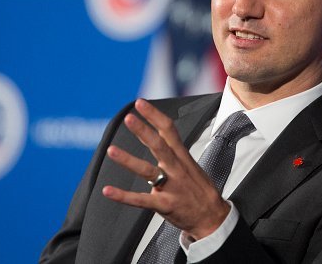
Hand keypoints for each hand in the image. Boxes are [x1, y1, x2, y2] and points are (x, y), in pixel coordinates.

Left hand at [102, 99, 230, 239]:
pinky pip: (141, 200)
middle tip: (129, 118)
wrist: (213, 218)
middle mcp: (176, 169)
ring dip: (128, 160)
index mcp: (183, 157)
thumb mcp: (192, 165)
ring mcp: (171, 187)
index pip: (169, 130)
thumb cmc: (200, 191)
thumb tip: (158, 140)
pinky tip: (108, 190)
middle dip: (143, 131)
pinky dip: (123, 196)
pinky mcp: (165, 205)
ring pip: (148, 171)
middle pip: (159, 146)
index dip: (154, 116)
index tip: (140, 104)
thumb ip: (174, 153)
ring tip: (111, 150)